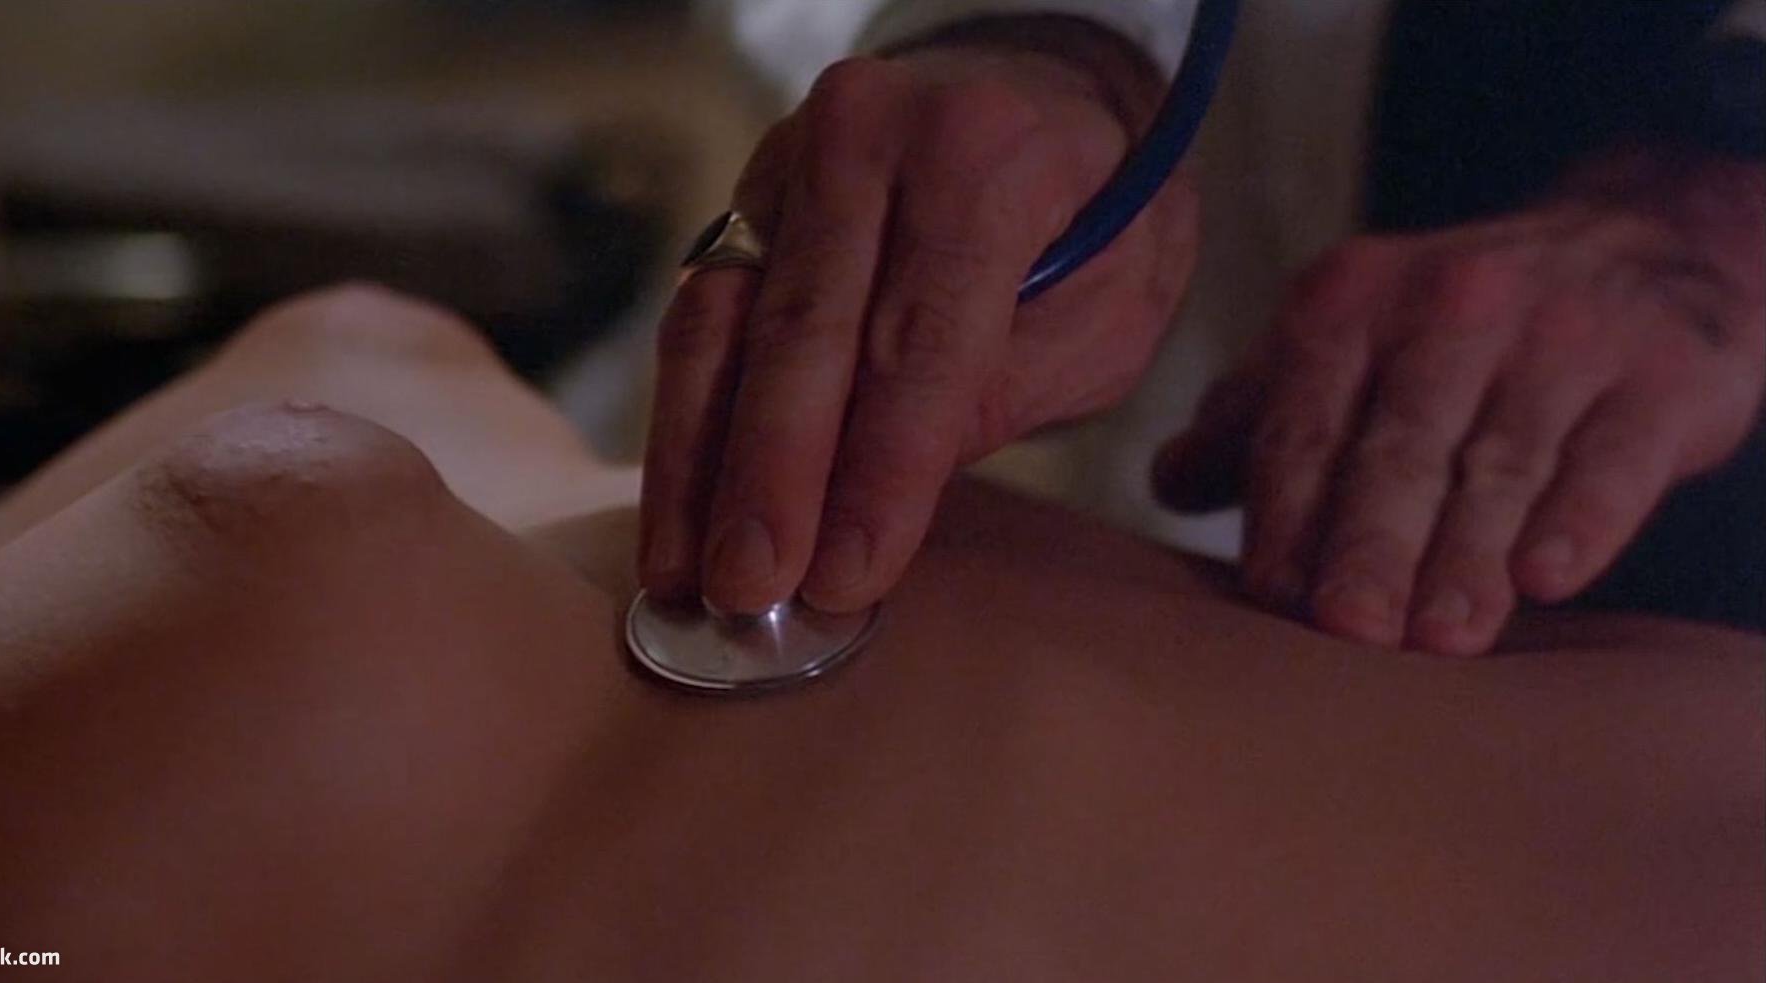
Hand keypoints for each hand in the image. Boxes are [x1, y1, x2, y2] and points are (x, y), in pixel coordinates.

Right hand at [639, 17, 1195, 613]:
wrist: (1043, 93)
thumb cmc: (1098, 215)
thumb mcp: (1108, 306)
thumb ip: (1000, 391)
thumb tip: (875, 504)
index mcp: (980, 153)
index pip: (920, 336)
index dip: (881, 468)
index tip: (848, 575)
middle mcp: (865, 136)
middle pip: (800, 330)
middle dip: (769, 476)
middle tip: (748, 591)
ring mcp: (786, 161)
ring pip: (718, 325)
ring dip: (696, 463)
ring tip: (685, 576)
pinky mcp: (742, 200)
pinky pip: (699, 321)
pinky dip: (686, 426)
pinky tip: (679, 515)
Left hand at [1156, 148, 1765, 654]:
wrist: (1641, 244)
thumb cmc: (1455, 332)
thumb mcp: (1350, 342)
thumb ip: (1259, 415)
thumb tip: (1168, 482)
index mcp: (1352, 300)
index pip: (1306, 423)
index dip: (1287, 512)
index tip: (1270, 597)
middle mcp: (1453, 304)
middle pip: (1400, 446)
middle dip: (1370, 540)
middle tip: (1348, 627)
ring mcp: (1563, 334)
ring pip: (1502, 462)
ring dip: (1468, 554)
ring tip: (1443, 638)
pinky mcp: (1662, 374)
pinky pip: (1614, 456)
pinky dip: (1581, 518)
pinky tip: (1548, 578)